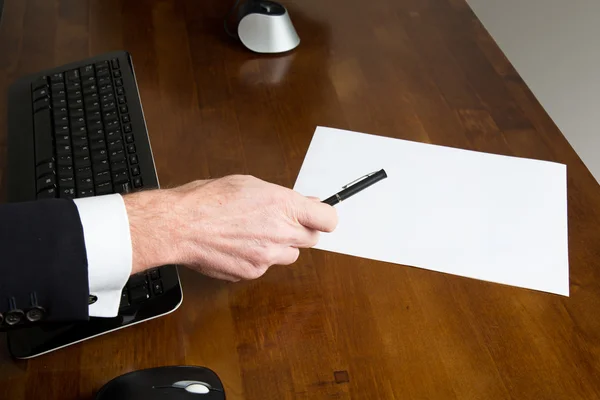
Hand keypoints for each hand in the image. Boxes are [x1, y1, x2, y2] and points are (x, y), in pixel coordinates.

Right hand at [123, 175, 337, 280]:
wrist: (180, 226)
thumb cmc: (209, 200)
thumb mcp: (250, 185)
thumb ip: (283, 197)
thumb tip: (305, 202)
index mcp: (284, 205)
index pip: (328, 219)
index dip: (324, 217)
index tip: (319, 217)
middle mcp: (281, 233)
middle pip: (312, 240)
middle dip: (299, 231)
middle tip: (280, 223)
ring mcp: (268, 256)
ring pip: (289, 256)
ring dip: (279, 247)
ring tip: (253, 234)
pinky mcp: (253, 272)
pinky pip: (265, 266)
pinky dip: (257, 258)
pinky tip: (239, 245)